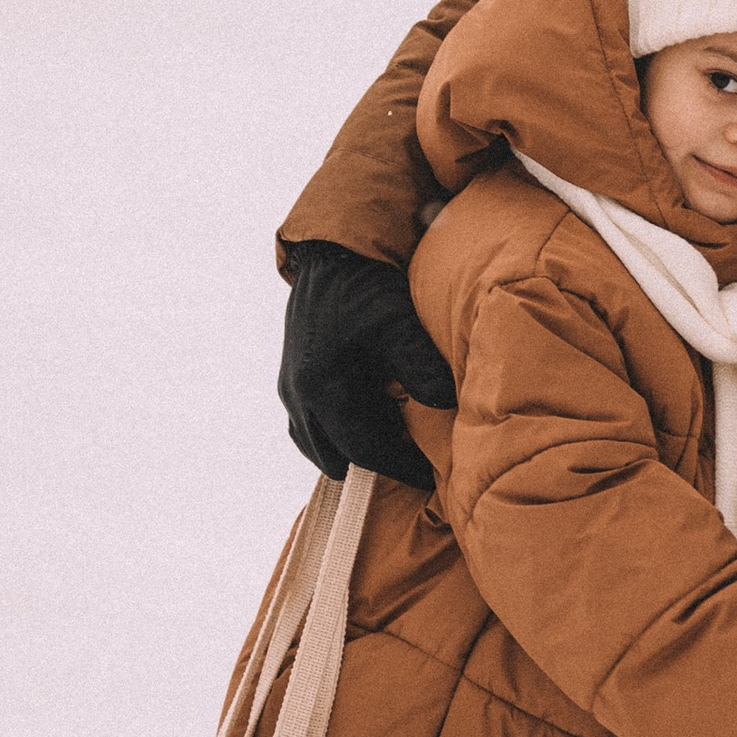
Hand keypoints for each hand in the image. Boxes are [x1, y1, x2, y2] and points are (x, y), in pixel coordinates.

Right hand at [279, 241, 456, 488]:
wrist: (332, 257)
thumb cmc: (366, 288)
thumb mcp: (400, 323)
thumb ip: (421, 365)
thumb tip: (446, 405)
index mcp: (323, 385)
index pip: (363, 447)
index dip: (398, 466)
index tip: (429, 478)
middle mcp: (299, 394)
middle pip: (338, 453)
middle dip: (376, 462)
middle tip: (415, 463)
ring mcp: (290, 389)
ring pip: (319, 444)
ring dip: (355, 450)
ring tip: (394, 445)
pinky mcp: (291, 381)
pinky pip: (310, 428)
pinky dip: (338, 435)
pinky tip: (368, 424)